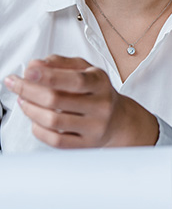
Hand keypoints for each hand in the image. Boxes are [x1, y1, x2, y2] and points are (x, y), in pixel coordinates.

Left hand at [4, 55, 158, 148]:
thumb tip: (36, 65)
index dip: (49, 76)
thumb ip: (61, 63)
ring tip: (23, 100)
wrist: (118, 119)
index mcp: (100, 83)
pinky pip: (55, 140)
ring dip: (30, 110)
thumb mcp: (86, 70)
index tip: (28, 71)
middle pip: (57, 100)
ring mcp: (94, 126)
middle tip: (15, 84)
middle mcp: (100, 105)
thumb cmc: (97, 92)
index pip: (75, 80)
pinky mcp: (85, 144)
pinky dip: (38, 129)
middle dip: (29, 90)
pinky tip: (35, 120)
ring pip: (53, 121)